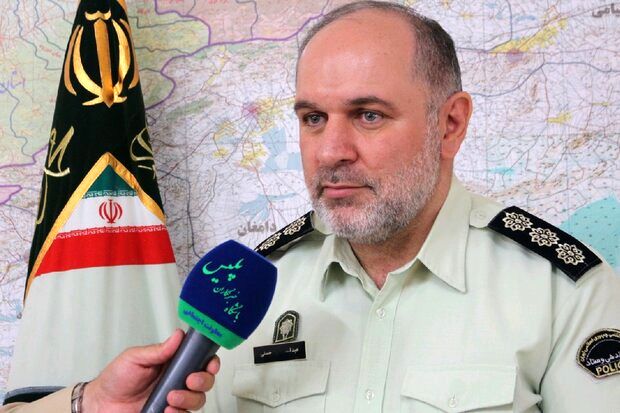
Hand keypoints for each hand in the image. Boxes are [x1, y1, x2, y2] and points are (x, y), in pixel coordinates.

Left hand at [82, 329, 219, 412]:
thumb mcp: (135, 358)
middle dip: (203, 380)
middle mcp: (177, 381)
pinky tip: (168, 410)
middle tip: (189, 380)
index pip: (200, 360)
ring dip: (190, 399)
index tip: (209, 363)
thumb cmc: (116, 379)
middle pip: (205, 381)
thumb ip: (157, 350)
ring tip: (172, 398)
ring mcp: (174, 400)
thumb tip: (177, 336)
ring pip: (198, 400)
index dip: (210, 361)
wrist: (101, 405)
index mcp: (173, 364)